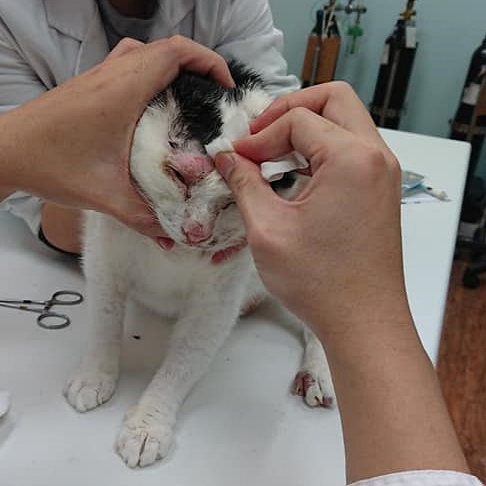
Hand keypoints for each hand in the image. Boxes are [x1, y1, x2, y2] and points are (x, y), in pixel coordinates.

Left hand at [0, 36, 232, 239]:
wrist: (1, 153)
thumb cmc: (48, 165)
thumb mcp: (104, 196)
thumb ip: (144, 218)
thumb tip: (173, 237)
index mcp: (122, 92)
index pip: (175, 52)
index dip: (208, 60)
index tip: (223, 85)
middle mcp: (110, 75)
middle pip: (164, 48)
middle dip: (195, 65)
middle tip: (209, 96)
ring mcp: (95, 76)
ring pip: (142, 52)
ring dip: (168, 65)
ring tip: (184, 96)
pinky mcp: (85, 85)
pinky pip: (124, 64)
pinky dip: (146, 72)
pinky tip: (146, 106)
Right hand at [215, 82, 404, 340]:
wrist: (364, 323)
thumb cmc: (318, 281)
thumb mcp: (268, 229)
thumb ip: (244, 183)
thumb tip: (226, 156)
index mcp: (352, 158)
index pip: (298, 120)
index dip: (259, 136)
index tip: (236, 159)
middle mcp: (376, 156)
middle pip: (333, 99)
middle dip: (290, 109)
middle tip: (258, 136)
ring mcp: (383, 172)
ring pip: (345, 121)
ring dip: (306, 128)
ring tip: (271, 154)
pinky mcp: (380, 189)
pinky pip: (351, 148)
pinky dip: (321, 149)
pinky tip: (294, 173)